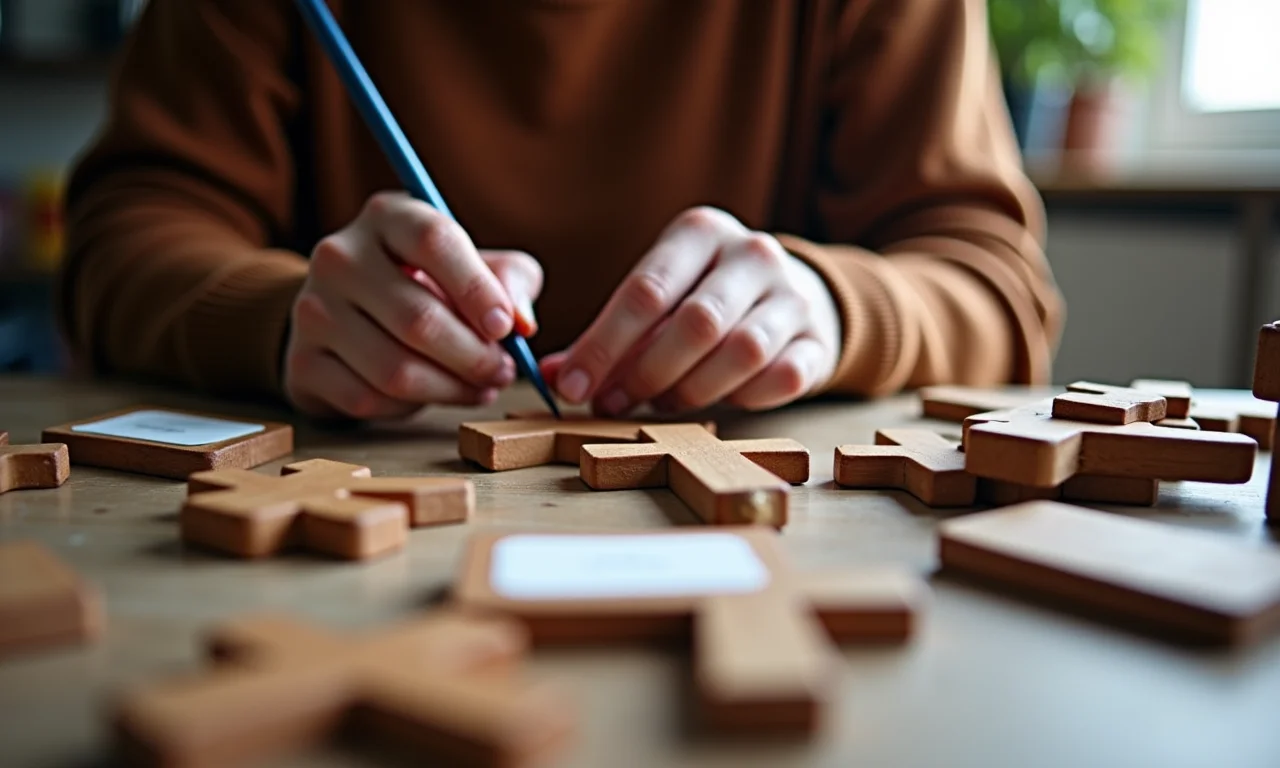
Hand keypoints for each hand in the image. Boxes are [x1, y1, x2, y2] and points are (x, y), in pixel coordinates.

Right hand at [283, 191, 541, 418]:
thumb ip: (511, 281)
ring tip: (480, 386)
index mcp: (387, 216)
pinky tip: (434, 394)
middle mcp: (339, 255)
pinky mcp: (301, 361)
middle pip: (417, 318)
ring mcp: (312, 309)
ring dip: (451, 389)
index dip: (477, 288)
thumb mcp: (478, 267)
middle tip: (503, 371)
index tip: (506, 328)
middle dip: (474, 356)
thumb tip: (522, 323)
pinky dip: (412, 407)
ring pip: (395, 369)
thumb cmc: (430, 285)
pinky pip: (367, 399)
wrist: (349, 314)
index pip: (434, 240)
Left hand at [544, 206, 840, 414]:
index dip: (603, 345)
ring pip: (739, 352)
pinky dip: (743, 398)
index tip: (573, 388)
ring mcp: (793, 296)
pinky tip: (720, 401)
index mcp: (701, 232)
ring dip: (690, 390)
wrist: (796, 296)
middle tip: (612, 403)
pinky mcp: (818, 340)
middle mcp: (752, 254)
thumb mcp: (656, 298)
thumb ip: (605, 335)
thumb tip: (551, 376)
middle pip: (694, 324)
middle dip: (644, 373)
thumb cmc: (704, 298)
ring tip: (661, 402)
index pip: (645, 291)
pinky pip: (780, 379)